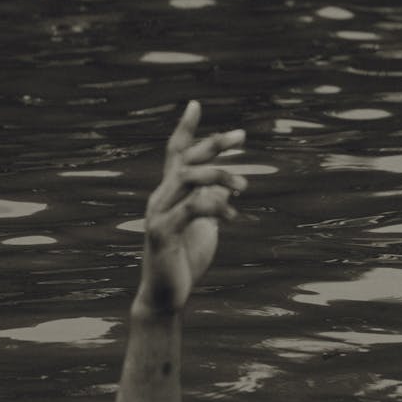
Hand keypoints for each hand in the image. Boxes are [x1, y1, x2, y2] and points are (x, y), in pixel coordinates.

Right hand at [133, 100, 247, 315]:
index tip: (196, 104)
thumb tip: (228, 185)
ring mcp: (158, 215)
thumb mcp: (205, 227)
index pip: (175, 154)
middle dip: (213, 144)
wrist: (166, 296)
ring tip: (244, 187)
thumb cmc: (184, 262)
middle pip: (184, 159)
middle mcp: (160, 199)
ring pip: (188, 178)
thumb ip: (212, 204)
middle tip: (241, 138)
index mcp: (169, 195)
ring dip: (220, 176)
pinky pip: (191, 208)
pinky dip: (215, 206)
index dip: (185, 129)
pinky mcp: (162, 233)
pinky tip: (233, 216)